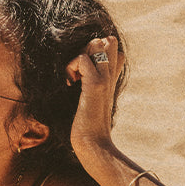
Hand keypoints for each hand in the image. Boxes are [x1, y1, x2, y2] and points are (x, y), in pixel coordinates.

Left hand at [66, 36, 122, 156]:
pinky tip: (70, 83)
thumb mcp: (92, 103)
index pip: (114, 49)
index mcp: (111, 78)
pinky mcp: (95, 85)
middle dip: (86, 49)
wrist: (94, 144)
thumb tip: (80, 83)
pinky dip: (71, 66)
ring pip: (95, 44)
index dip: (98, 51)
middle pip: (105, 41)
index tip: (83, 70)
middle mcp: (110, 75)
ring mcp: (104, 78)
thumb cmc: (90, 127)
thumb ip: (87, 92)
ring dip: (79, 55)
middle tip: (76, 71)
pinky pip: (83, 59)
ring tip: (73, 76)